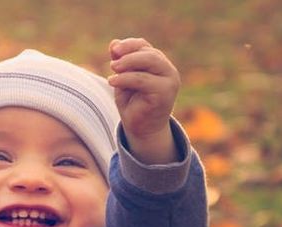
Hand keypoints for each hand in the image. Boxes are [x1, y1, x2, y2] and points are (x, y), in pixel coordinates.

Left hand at [108, 38, 179, 163]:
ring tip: (112, 69)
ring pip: (150, 62)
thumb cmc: (133, 104)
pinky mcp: (165, 92)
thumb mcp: (123, 80)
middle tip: (112, 62)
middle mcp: (167, 70)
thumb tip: (114, 42)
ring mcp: (169, 80)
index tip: (114, 49)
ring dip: (128, 63)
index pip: (144, 47)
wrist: (141, 129)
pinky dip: (126, 78)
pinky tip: (113, 81)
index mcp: (158, 64)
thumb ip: (120, 63)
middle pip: (149, 53)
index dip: (129, 45)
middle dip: (129, 53)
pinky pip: (143, 79)